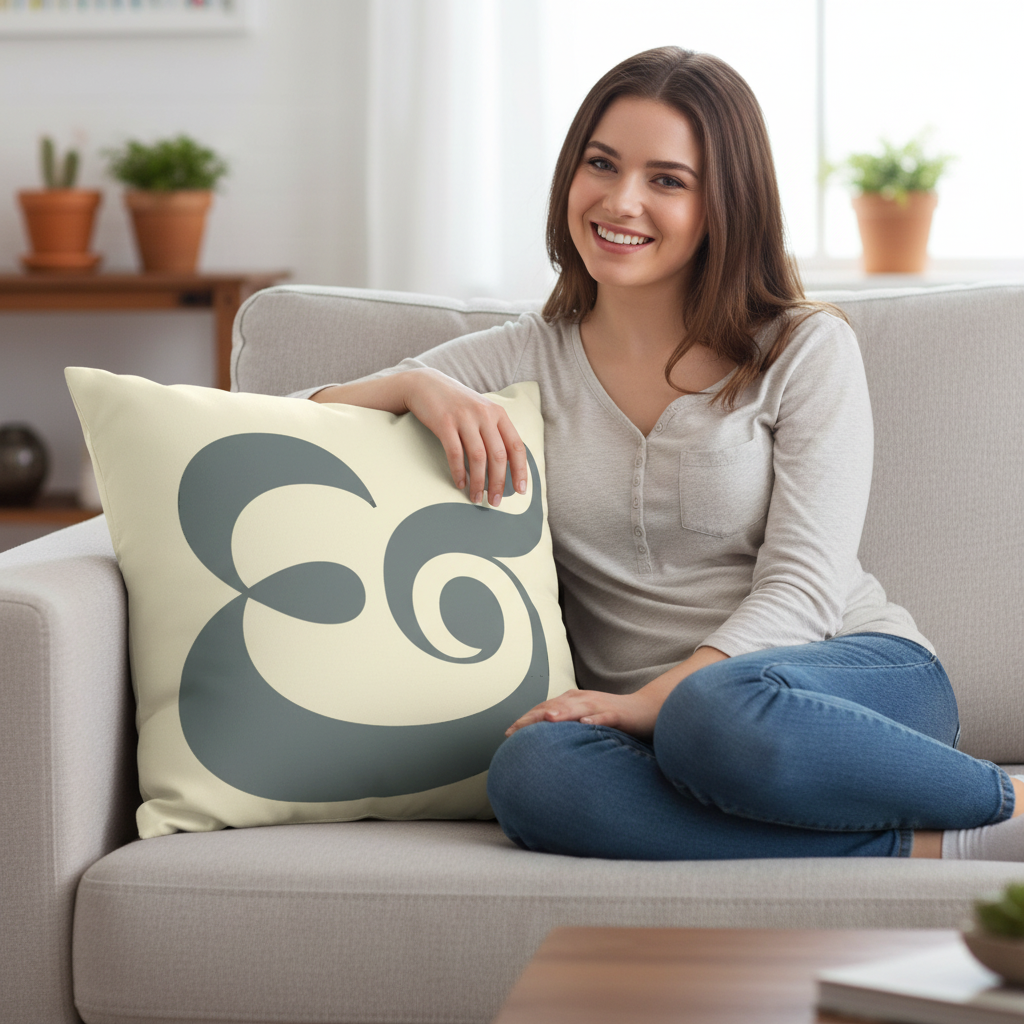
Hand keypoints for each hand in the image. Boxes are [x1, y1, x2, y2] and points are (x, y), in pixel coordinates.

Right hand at [312, 369, 528, 506]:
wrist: (425, 384)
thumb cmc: (456, 404)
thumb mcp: (480, 411)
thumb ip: (494, 432)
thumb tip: (506, 465)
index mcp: (498, 414)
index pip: (516, 446)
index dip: (520, 470)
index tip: (520, 491)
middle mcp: (485, 414)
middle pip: (498, 456)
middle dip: (499, 483)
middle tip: (495, 502)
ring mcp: (464, 418)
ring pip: (478, 458)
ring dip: (479, 482)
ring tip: (476, 498)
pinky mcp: (445, 423)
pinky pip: (455, 454)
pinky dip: (458, 472)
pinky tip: (460, 484)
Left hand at [505, 688, 660, 740]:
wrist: (646, 710)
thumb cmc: (613, 717)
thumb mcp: (585, 719)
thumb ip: (566, 725)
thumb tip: (543, 741)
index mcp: (573, 700)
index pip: (545, 709)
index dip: (526, 719)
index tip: (508, 733)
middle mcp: (583, 699)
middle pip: (554, 707)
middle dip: (534, 717)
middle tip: (514, 730)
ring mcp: (600, 706)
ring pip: (577, 708)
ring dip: (561, 713)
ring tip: (546, 721)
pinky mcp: (617, 715)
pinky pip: (604, 717)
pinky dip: (594, 720)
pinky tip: (585, 724)